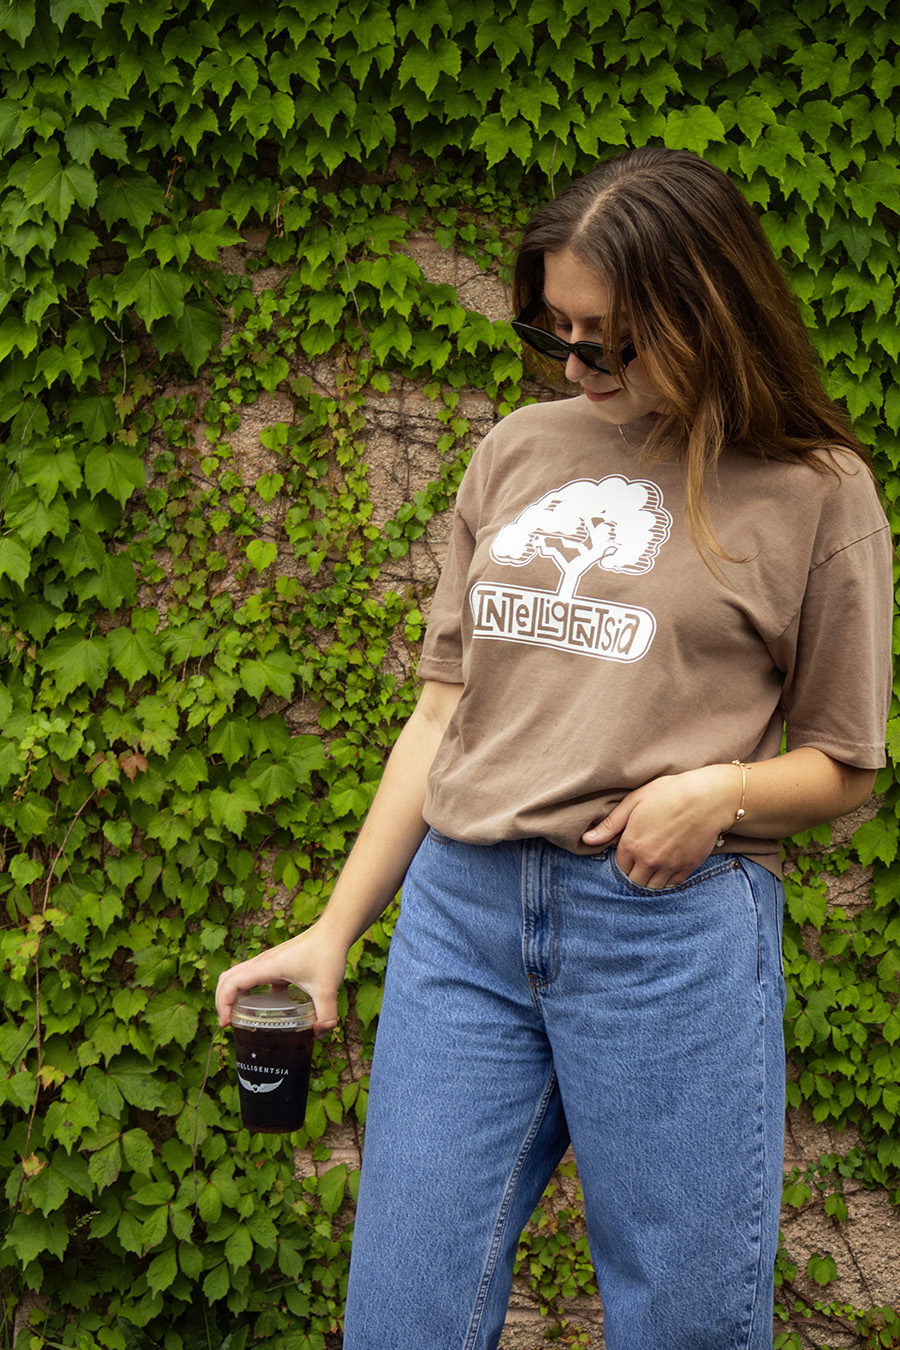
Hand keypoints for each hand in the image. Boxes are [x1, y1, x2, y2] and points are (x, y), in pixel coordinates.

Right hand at [215, 921, 348, 1037]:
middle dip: (221, 1001)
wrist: (334, 931)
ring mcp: (269, 961)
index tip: (226, 1024)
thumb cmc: (327, 952)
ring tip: (238, 1016)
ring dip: (232, 994)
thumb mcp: (327, 988)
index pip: (231, 983)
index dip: (222, 1004)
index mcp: (267, 966)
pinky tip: (266, 1007)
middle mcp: (263, 962)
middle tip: (228, 1023)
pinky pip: (255, 977)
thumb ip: (326, 1015)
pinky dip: (251, 991)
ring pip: (238, 975)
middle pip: (227, 978)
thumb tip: (318, 1035)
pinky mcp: (277, 963)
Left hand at [581, 765, 737, 888]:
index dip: (623, 858)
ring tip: (654, 863)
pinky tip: (669, 865)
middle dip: (634, 871)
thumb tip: (586, 840)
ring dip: (650, 878)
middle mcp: (649, 860)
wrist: (707, 798)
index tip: (630, 849)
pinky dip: (668, 879)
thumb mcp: (634, 801)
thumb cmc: (669, 793)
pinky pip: (672, 884)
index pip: (619, 865)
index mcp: (632, 844)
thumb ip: (610, 824)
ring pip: (652, 886)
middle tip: (641, 857)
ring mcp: (669, 866)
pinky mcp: (688, 867)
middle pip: (634, 880)